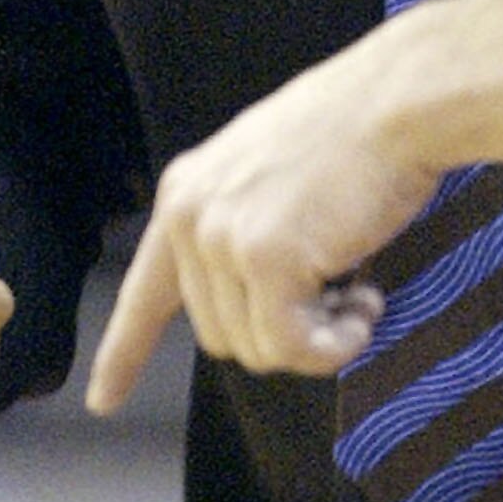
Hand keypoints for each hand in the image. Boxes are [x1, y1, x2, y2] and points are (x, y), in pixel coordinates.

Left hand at [86, 48, 439, 417]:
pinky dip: (335, 345)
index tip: (103, 401)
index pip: (145, 292)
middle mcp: (190, 217)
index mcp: (186, 195)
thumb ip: (245, 232)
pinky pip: (293, 346)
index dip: (124, 352)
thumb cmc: (359, 134)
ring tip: (360, 293)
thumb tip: (261, 313)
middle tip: (343, 296)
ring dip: (319, 340)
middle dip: (284, 332)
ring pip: (258, 349)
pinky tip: (368, 304)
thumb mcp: (273, 178)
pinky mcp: (267, 259)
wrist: (399, 100)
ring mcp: (223, 238)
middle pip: (220, 336)